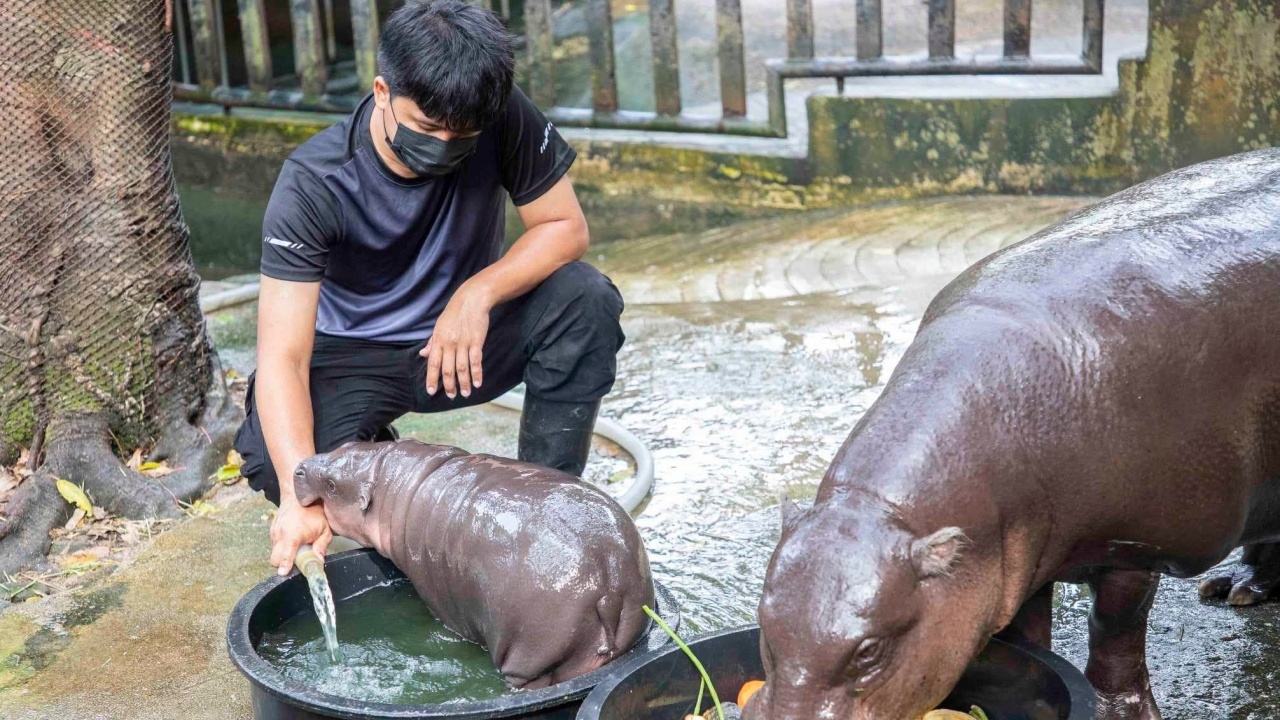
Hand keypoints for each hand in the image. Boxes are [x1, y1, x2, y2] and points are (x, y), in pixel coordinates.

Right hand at [270, 498, 331, 575]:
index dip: (284, 566)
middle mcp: (280, 534)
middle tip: (297, 559)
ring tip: (298, 545)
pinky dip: (283, 546)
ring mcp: (273, 532)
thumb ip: (322, 546)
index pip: (284, 555)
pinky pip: (275, 545)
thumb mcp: (324, 529)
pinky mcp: (271, 531)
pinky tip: (293, 539)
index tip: (284, 573)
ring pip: (274, 553)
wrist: (298, 495)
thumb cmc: (314, 512)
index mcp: (293, 535)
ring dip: (284, 554)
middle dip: (283, 563)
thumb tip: (319, 561)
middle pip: (274, 559)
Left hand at [422, 282, 491, 398]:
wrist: (472, 299)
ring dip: (464, 383)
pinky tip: (477, 383)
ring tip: (465, 393)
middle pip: (448, 369)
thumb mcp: (439, 326)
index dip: (432, 378)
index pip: (433, 363)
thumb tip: (423, 354)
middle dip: (449, 385)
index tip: (431, 391)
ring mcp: (463, 343)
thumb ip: (432, 342)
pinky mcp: (476, 341)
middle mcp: (449, 343)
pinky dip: (477, 374)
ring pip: (462, 368)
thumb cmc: (454, 313)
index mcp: (438, 340)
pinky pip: (476, 361)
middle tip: (452, 396)